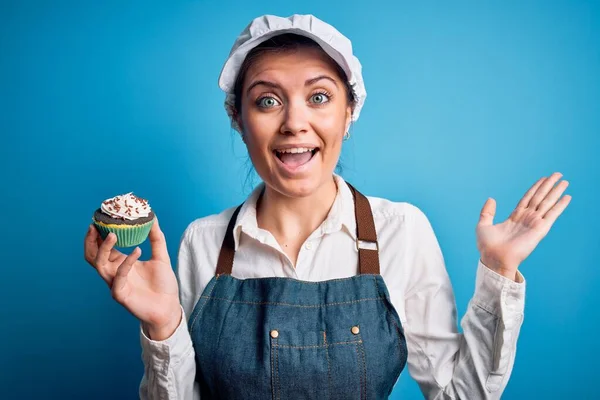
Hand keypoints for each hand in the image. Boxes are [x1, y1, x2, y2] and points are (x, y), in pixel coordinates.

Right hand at [84, 218, 181, 339]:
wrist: (168, 307)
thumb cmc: (163, 284)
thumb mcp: (161, 257)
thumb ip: (156, 238)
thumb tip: (154, 218)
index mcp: (121, 263)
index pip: (103, 246)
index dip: (100, 233)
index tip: (102, 217)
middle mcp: (114, 272)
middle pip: (92, 255)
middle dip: (91, 240)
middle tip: (96, 224)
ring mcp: (115, 283)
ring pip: (99, 264)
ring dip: (104, 248)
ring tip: (114, 234)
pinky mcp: (119, 294)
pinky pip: (118, 276)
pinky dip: (126, 262)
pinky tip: (137, 250)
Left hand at [476, 172, 571, 280]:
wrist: (494, 258)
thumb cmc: (488, 246)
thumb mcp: (483, 225)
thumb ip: (487, 211)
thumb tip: (491, 199)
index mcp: (515, 217)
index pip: (528, 198)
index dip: (535, 188)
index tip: (543, 178)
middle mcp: (526, 218)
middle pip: (539, 197)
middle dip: (548, 186)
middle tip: (557, 174)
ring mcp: (534, 223)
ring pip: (547, 203)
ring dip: (556, 192)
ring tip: (564, 181)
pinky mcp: (539, 229)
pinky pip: (552, 214)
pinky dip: (560, 205)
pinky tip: (566, 197)